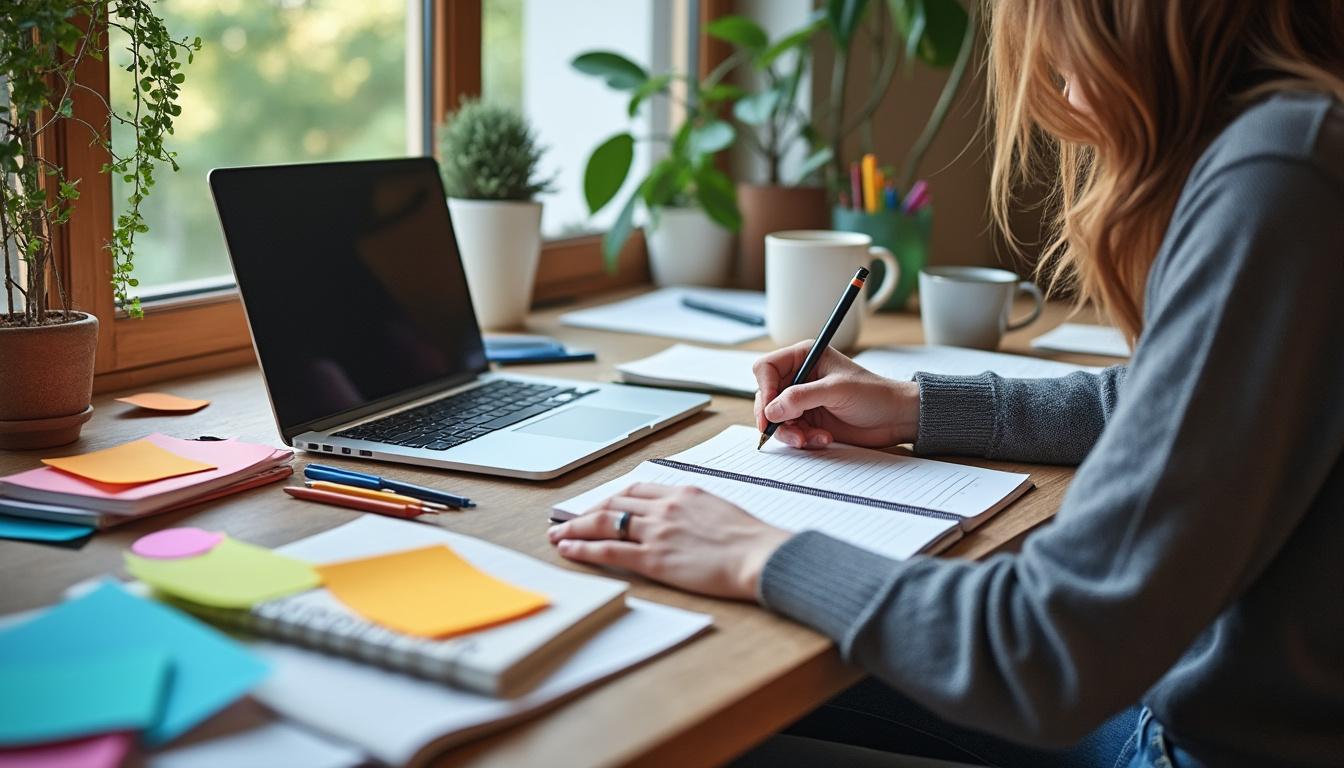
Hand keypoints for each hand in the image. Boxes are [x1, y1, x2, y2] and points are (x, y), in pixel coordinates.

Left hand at [548, 483, 791, 599]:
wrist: (760, 556)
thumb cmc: (751, 540)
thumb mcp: (721, 510)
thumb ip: (697, 510)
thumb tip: (687, 517)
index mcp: (683, 492)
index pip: (637, 490)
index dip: (613, 499)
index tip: (602, 506)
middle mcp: (665, 507)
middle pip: (614, 502)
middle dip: (588, 512)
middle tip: (569, 520)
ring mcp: (657, 531)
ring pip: (604, 523)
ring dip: (576, 528)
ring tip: (558, 535)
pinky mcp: (654, 558)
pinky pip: (609, 551)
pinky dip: (584, 549)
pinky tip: (569, 550)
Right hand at [753, 341, 918, 448]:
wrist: (895, 418)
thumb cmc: (874, 394)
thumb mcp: (836, 390)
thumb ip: (801, 397)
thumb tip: (771, 409)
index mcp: (805, 357)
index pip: (766, 368)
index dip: (765, 388)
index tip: (770, 410)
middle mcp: (800, 378)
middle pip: (767, 396)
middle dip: (774, 417)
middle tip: (783, 430)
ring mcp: (803, 401)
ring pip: (776, 418)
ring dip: (790, 432)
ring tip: (809, 439)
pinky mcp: (809, 420)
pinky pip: (790, 432)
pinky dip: (801, 439)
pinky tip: (821, 439)